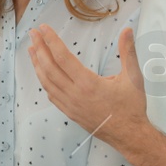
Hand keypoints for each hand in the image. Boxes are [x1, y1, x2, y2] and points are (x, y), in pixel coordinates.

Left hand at [28, 25, 149, 155]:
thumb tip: (127, 30)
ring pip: (46, 81)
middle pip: (49, 67)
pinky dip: (44, 81)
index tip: (43, 28)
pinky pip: (51, 94)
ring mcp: (69, 105)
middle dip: (39, 48)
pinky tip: (42, 73)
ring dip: (37, 64)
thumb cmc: (132, 107)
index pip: (63, 57)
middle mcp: (75, 94)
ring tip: (32, 49)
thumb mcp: (133, 77)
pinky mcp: (69, 112)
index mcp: (88, 84)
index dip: (51, 41)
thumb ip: (128, 52)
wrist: (130, 136)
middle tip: (33, 34)